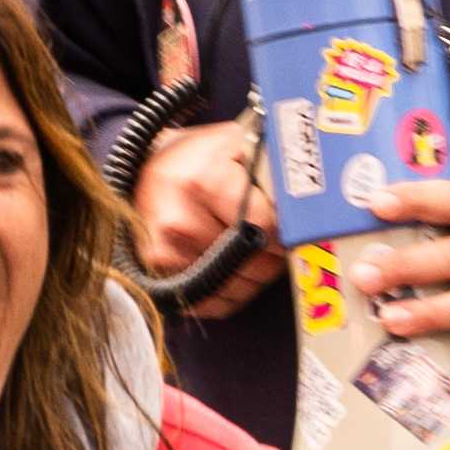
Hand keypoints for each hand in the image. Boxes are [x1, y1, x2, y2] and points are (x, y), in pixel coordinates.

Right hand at [139, 119, 273, 317]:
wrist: (143, 173)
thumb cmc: (198, 160)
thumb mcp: (235, 144)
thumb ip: (271, 168)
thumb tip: (305, 203)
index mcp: (201, 182)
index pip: (265, 227)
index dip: (284, 232)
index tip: (288, 230)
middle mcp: (179, 222)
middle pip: (254, 263)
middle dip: (271, 256)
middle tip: (270, 239)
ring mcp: (166, 256)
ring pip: (239, 288)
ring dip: (254, 276)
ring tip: (249, 250)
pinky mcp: (161, 281)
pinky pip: (217, 304)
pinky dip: (232, 292)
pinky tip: (230, 268)